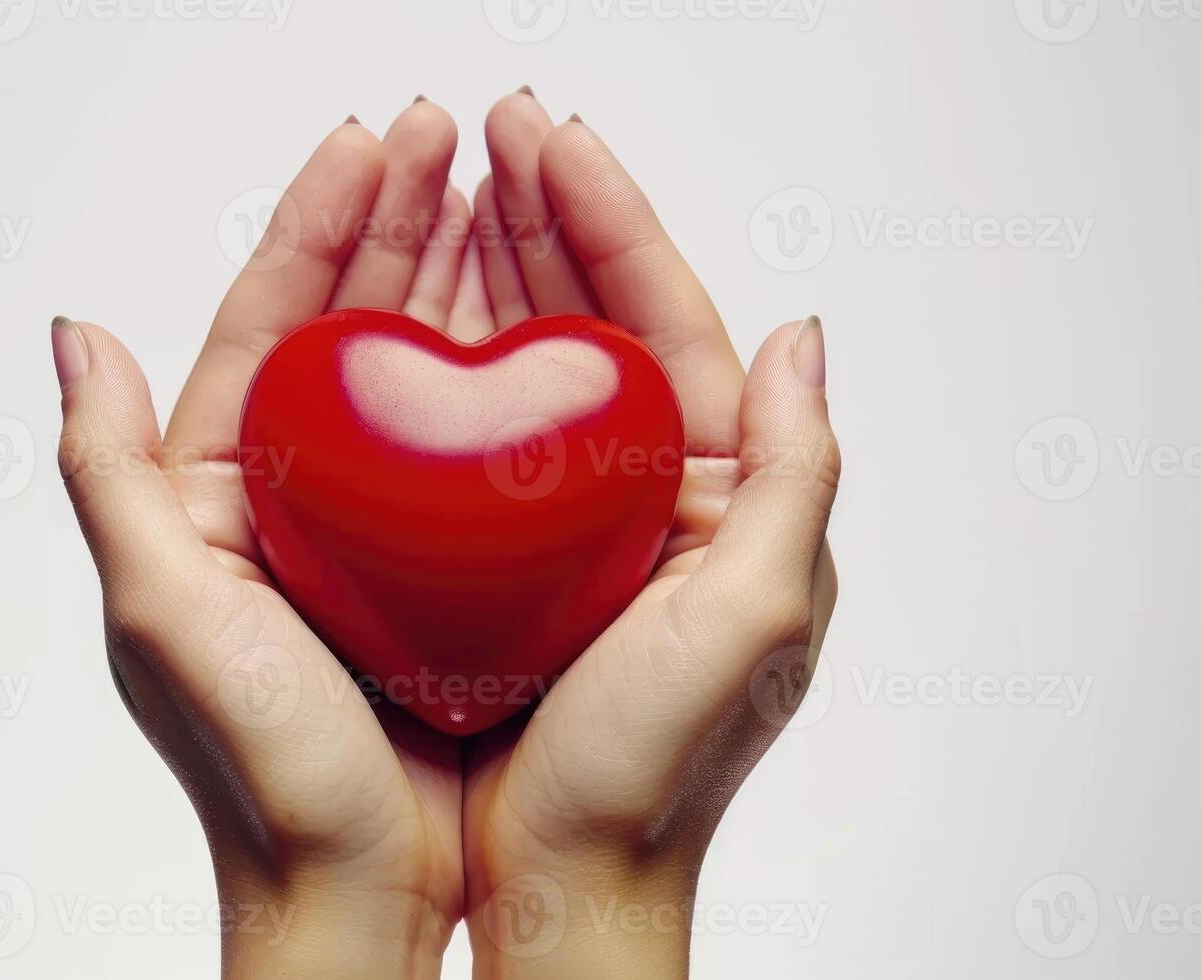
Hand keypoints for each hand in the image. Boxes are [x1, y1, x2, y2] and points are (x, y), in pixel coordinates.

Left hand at [52, 101, 477, 978]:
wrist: (357, 895)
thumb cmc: (257, 773)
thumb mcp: (159, 616)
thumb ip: (105, 473)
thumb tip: (73, 333)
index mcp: (218, 491)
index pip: (270, 322)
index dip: (319, 222)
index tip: (374, 143)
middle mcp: (302, 497)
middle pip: (353, 327)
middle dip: (400, 221)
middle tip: (454, 133)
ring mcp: (385, 530)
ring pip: (426, 373)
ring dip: (463, 275)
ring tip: (505, 187)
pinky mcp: (457, 569)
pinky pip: (486, 449)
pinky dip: (514, 376)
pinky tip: (551, 321)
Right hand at [457, 93, 840, 976]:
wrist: (560, 885)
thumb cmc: (657, 774)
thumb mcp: (762, 617)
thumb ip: (799, 470)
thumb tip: (801, 336)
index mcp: (713, 491)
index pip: (664, 319)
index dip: (610, 218)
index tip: (551, 140)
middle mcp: (638, 495)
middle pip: (588, 322)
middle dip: (539, 216)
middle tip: (485, 129)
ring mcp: (556, 526)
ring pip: (517, 365)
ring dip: (483, 268)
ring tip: (440, 180)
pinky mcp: (482, 562)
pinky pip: (456, 439)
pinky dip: (434, 365)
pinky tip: (399, 309)